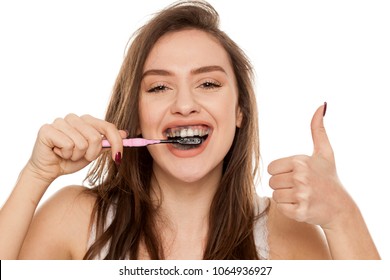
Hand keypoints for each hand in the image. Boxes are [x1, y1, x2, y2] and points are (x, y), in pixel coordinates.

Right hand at [26, 114, 126, 183]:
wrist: (49, 170)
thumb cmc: (71, 160)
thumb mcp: (93, 153)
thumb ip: (107, 143)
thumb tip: (124, 133)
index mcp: (86, 120)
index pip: (108, 127)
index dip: (116, 142)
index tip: (118, 157)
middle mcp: (74, 118)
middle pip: (96, 137)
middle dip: (91, 154)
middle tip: (80, 157)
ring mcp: (60, 122)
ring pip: (82, 143)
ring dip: (76, 155)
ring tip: (67, 154)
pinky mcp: (47, 129)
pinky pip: (68, 145)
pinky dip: (65, 154)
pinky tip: (57, 152)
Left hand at [268, 103, 354, 228]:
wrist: (340, 207)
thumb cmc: (329, 177)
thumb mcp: (325, 152)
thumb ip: (318, 130)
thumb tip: (321, 105)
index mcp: (300, 161)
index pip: (271, 168)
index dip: (281, 172)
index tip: (295, 175)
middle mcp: (300, 177)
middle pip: (271, 182)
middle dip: (283, 185)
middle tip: (300, 187)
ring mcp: (301, 195)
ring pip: (275, 195)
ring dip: (285, 197)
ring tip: (301, 195)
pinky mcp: (299, 211)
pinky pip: (280, 208)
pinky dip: (288, 209)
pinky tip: (302, 205)